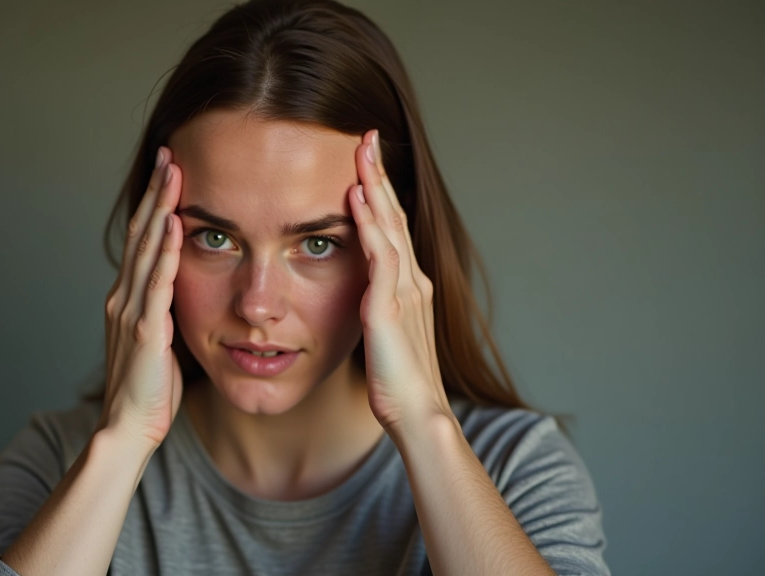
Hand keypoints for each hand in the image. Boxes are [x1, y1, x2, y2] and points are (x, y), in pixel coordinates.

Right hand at [101, 146, 183, 446]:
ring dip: (160, 207)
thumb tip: (183, 290)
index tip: (169, 171)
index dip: (155, 204)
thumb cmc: (148, 390)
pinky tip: (173, 223)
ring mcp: (131, 311)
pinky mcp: (145, 330)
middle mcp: (124, 297)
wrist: (128, 428)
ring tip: (172, 171)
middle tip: (170, 152)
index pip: (143, 240)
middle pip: (141, 232)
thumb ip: (164, 311)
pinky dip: (164, 251)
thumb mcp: (159, 341)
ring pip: (146, 248)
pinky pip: (157, 283)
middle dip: (156, 191)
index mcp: (128, 298)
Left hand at [348, 130, 453, 433]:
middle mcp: (411, 280)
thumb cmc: (399, 382)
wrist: (418, 413)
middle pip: (394, 216)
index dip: (380, 194)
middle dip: (378, 174)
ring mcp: (403, 291)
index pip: (393, 228)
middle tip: (367, 136)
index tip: (366, 162)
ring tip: (361, 151)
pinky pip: (378, 256)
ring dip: (374, 186)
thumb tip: (365, 294)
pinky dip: (368, 224)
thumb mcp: (386, 335)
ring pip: (389, 226)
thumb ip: (379, 308)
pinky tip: (354, 198)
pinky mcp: (389, 307)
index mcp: (409, 286)